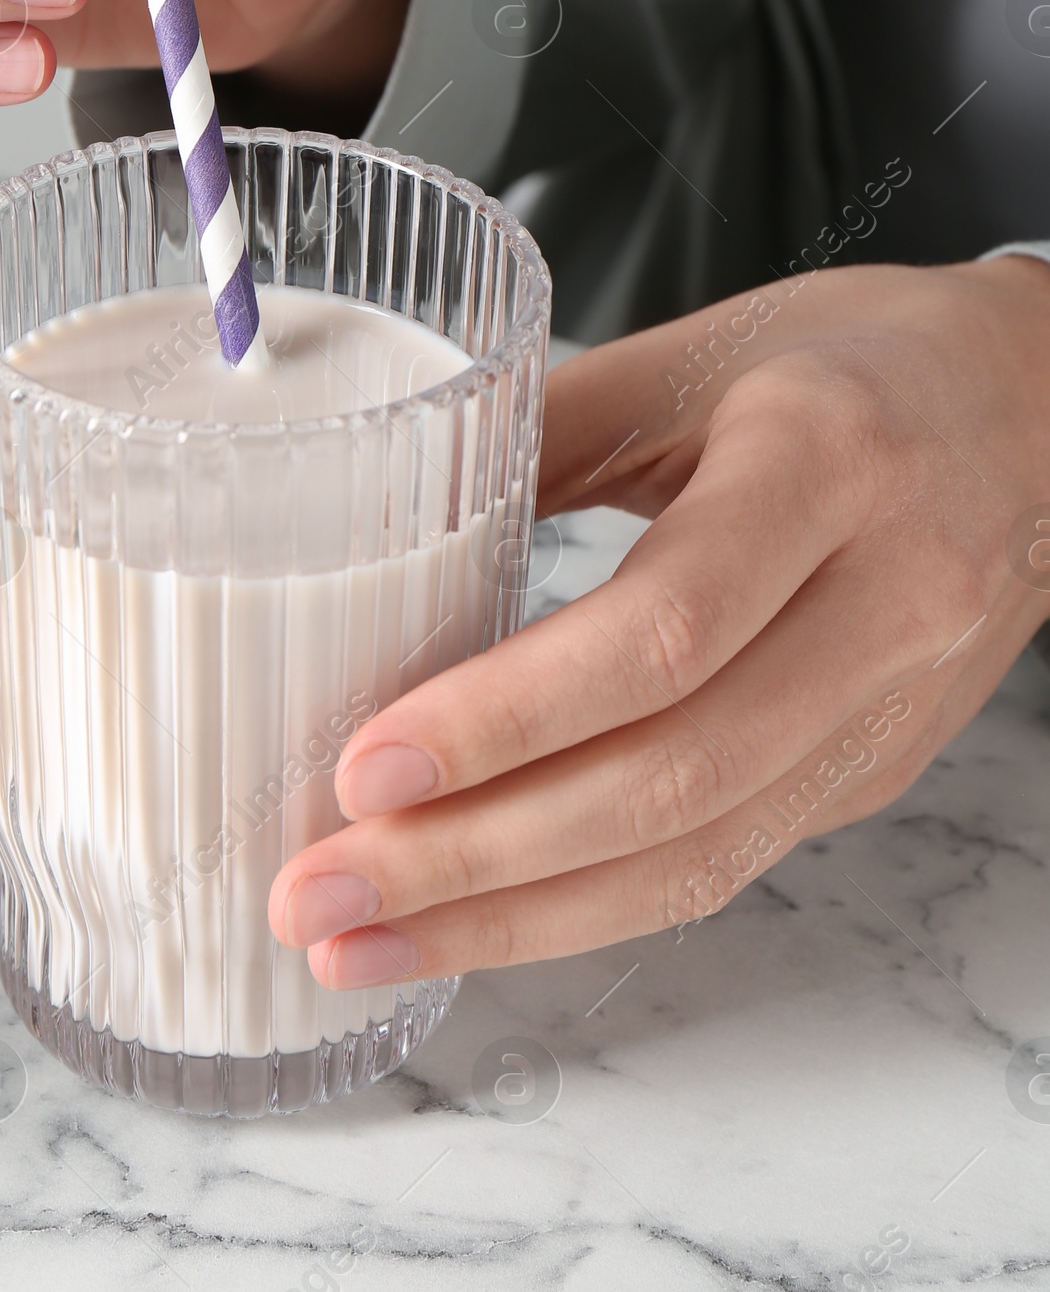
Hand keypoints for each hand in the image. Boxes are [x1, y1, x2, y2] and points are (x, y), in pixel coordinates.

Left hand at [269, 256, 1049, 983]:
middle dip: (474, 861)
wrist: (1042, 410)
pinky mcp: (874, 768)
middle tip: (314, 892)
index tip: (365, 765)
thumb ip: (539, 426)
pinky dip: (588, 905)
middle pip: (671, 778)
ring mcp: (889, 709)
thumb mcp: (698, 350)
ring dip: (513, 919)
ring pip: (699, 855)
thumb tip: (371, 515)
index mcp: (826, 468)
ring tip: (358, 941)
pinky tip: (478, 917)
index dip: (511, 715)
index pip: (663, 630)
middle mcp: (881, 606)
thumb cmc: (861, 358)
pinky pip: (725, 860)